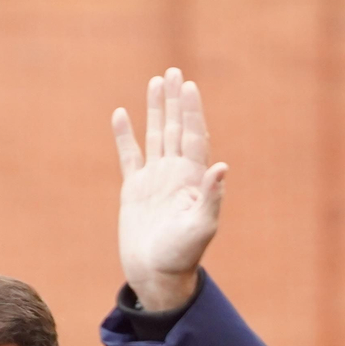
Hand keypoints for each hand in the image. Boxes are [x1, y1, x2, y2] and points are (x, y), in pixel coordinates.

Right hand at [112, 66, 225, 312]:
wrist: (156, 274)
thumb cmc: (182, 255)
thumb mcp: (201, 227)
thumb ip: (211, 198)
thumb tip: (222, 167)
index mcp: (193, 180)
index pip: (195, 136)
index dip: (192, 111)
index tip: (189, 86)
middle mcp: (176, 174)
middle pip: (176, 128)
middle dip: (175, 101)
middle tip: (174, 72)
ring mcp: (155, 179)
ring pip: (155, 135)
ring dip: (156, 110)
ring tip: (155, 82)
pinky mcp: (134, 189)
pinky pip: (129, 155)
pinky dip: (124, 135)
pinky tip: (122, 114)